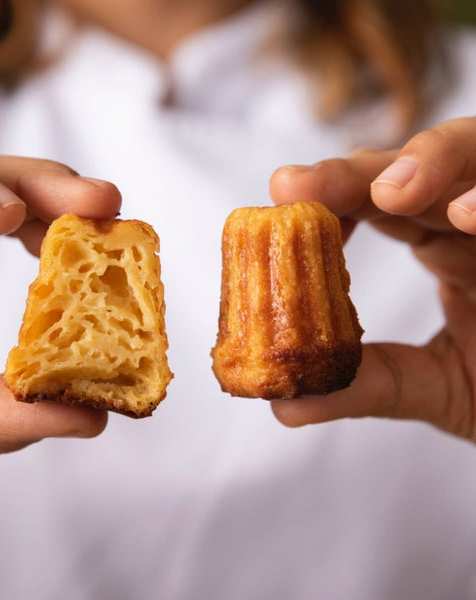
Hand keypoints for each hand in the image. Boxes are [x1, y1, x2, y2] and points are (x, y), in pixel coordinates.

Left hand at [268, 116, 475, 441]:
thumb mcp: (437, 388)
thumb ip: (367, 386)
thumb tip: (284, 403)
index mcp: (445, 245)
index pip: (378, 203)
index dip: (328, 200)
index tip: (279, 210)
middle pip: (416, 168)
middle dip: (354, 173)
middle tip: (293, 187)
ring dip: (436, 162)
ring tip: (390, 191)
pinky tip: (469, 216)